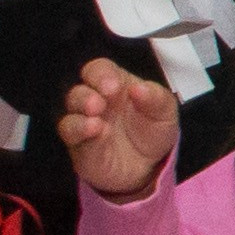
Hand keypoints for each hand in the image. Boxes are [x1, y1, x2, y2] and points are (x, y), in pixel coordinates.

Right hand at [59, 56, 178, 199]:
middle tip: (99, 104)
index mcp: (113, 85)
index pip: (98, 70)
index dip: (101, 75)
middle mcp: (94, 103)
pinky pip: (74, 142)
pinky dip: (82, 136)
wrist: (151, 164)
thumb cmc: (152, 129)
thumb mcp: (164, 111)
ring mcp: (84, 126)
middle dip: (86, 96)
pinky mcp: (81, 149)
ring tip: (96, 122)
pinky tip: (97, 134)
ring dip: (80, 120)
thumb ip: (155, 97)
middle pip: (77, 93)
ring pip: (69, 118)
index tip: (113, 86)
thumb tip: (139, 88)